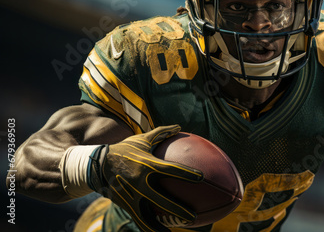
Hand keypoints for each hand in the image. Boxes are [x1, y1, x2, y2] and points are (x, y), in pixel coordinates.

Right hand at [88, 125, 202, 231]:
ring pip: (148, 215)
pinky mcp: (125, 204)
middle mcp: (140, 182)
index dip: (186, 173)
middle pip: (161, 199)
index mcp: (147, 164)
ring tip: (175, 230)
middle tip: (192, 216)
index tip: (201, 177)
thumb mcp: (141, 140)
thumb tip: (178, 126)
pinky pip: (139, 219)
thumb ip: (161, 133)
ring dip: (161, 226)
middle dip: (177, 209)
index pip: (171, 169)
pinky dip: (149, 227)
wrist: (96, 165)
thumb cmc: (124, 150)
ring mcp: (131, 195)